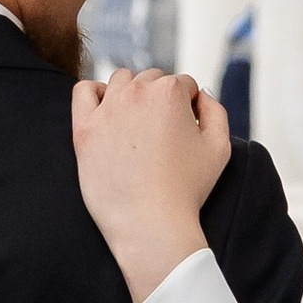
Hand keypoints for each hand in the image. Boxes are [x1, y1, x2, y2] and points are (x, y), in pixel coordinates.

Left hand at [71, 68, 230, 302]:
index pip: (184, 84)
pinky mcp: (84, 128)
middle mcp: (137, 92)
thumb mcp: (220, 147)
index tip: (186, 132)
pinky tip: (107, 113)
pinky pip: (83, 92)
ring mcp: (107, 108)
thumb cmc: (187, 189)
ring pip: (121, 80)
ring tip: (138, 125)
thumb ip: (215, 110)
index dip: (189, 108)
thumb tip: (201, 94)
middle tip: (164, 134)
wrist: (151, 223)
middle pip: (153, 79)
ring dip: (132, 93)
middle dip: (162, 100)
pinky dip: (95, 94)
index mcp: (170, 91)